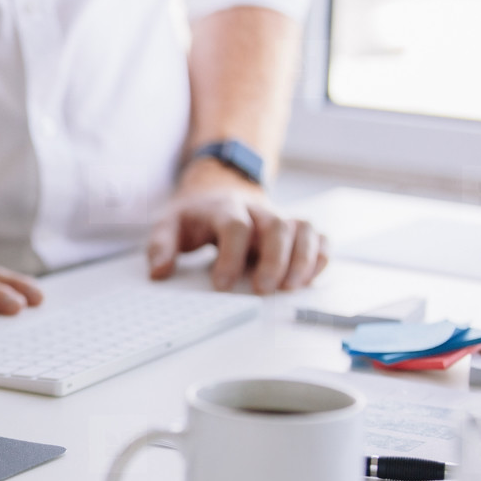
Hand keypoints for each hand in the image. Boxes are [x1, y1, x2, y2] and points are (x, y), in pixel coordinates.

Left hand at [146, 162, 327, 293]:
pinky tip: (310, 278)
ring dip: (302, 258)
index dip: (231, 255)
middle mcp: (257, 210)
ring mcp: (279, 217)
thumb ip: (161, 246)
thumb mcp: (169, 225)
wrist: (217, 190)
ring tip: (291, 288)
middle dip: (273, 259)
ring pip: (302, 229)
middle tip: (264, 290)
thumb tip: (159, 271)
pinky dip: (321, 256)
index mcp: (224, 208)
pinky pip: (318, 237)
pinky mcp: (294, 229)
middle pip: (276, 225)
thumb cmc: (195, 216)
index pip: (234, 226)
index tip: (222, 285)